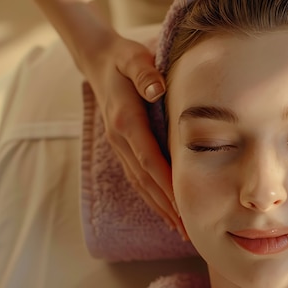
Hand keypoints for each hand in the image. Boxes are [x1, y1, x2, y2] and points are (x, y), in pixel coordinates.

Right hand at [82, 32, 185, 238]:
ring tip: (180, 229)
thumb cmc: (123, 58)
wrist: (98, 60)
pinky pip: (137, 177)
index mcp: (125, 120)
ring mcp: (118, 145)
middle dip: (167, 205)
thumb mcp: (134, 57)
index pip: (148, 159)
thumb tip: (157, 88)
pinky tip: (165, 209)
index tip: (184, 203)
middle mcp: (119, 138)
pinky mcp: (122, 146)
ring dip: (160, 206)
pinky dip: (151, 195)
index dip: (166, 182)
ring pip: (140, 183)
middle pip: (145, 179)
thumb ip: (145, 72)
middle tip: (189, 230)